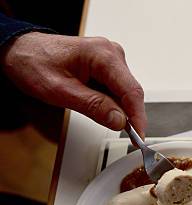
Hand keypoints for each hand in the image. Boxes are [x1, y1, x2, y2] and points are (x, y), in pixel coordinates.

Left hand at [0, 32, 146, 135]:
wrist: (20, 51)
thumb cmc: (34, 63)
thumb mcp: (61, 91)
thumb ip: (93, 106)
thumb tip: (120, 120)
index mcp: (103, 55)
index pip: (131, 90)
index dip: (138, 117)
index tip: (139, 136)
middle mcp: (111, 53)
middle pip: (131, 92)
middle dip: (128, 116)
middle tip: (124, 136)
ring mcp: (110, 59)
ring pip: (124, 93)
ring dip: (117, 109)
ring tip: (95, 113)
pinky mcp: (107, 66)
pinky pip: (117, 89)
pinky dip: (111, 103)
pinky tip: (96, 106)